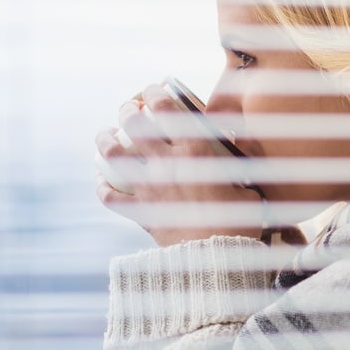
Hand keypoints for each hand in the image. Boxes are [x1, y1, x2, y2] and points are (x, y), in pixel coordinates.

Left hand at [95, 83, 263, 246]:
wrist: (218, 261)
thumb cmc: (240, 223)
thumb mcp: (248, 186)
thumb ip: (240, 168)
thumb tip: (243, 153)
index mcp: (195, 151)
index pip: (167, 109)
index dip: (155, 92)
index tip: (154, 88)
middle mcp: (167, 164)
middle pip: (134, 125)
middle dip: (127, 110)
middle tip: (129, 108)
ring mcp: (149, 188)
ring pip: (114, 156)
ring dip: (105, 141)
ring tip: (105, 135)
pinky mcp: (141, 213)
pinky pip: (112, 198)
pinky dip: (103, 188)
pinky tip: (101, 181)